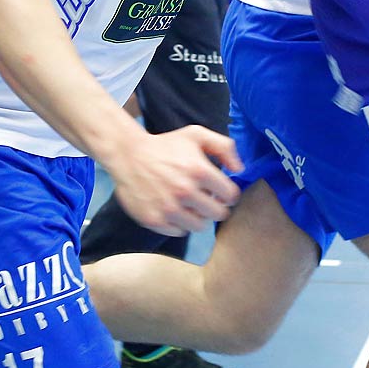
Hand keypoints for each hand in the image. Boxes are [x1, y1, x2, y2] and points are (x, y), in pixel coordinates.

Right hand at [105, 126, 242, 236]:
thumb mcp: (196, 135)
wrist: (128, 155)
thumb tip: (240, 169)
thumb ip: (224, 147)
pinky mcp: (155, 220)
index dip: (227, 193)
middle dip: (215, 206)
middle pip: (218, 214)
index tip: (220, 192)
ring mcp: (169, 208)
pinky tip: (173, 209)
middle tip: (206, 199)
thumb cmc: (165, 145)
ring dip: (198, 217)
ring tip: (189, 205)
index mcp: (199, 170)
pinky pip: (179, 232)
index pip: (230, 196)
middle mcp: (185, 191)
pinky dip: (178, 224)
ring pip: (200, 226)